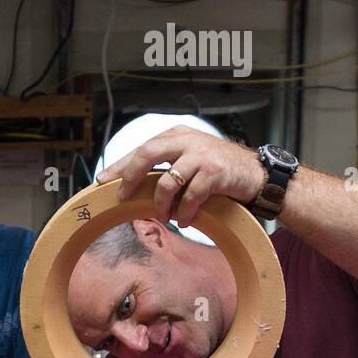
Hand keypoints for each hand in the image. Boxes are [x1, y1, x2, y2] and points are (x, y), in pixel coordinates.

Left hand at [96, 126, 267, 225]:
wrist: (255, 174)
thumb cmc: (219, 171)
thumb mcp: (190, 159)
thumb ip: (167, 164)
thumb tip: (133, 183)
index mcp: (177, 136)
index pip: (142, 148)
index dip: (120, 165)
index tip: (102, 181)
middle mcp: (187, 141)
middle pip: (148, 153)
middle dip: (130, 177)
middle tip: (123, 197)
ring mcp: (202, 155)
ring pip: (166, 181)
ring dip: (161, 205)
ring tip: (166, 216)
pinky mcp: (215, 172)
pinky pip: (189, 197)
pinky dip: (183, 213)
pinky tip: (184, 221)